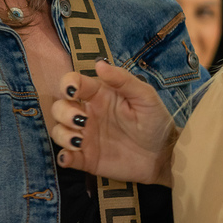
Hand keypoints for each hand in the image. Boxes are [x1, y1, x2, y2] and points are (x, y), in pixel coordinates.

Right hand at [49, 61, 176, 184]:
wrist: (164, 156)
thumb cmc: (155, 122)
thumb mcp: (145, 97)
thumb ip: (123, 80)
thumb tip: (99, 63)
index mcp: (99, 96)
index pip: (73, 84)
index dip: (67, 84)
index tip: (72, 92)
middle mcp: (88, 114)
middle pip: (60, 107)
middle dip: (64, 112)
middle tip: (82, 121)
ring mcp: (86, 137)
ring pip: (58, 131)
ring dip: (63, 135)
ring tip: (79, 141)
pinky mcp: (86, 158)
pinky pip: (65, 157)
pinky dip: (63, 157)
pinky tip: (70, 158)